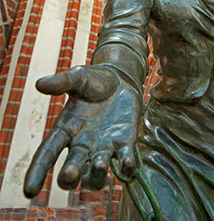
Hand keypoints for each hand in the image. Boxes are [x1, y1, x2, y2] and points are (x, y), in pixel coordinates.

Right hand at [24, 65, 141, 197]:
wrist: (121, 79)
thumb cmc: (95, 80)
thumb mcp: (78, 78)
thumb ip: (62, 82)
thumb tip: (39, 84)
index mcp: (65, 129)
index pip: (47, 154)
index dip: (37, 172)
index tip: (30, 191)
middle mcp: (82, 144)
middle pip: (70, 171)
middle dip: (69, 177)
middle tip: (70, 172)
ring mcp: (104, 147)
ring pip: (96, 175)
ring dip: (96, 175)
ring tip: (99, 163)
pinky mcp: (125, 143)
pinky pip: (124, 163)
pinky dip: (127, 168)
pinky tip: (128, 164)